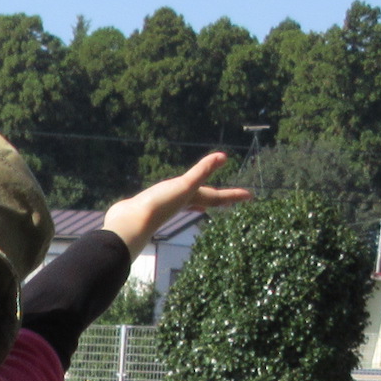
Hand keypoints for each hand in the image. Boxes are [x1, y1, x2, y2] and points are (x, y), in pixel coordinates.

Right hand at [102, 152, 250, 251]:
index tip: (251, 196)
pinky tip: (166, 197)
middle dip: (217, 199)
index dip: (234, 195)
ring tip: (201, 202)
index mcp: (191, 200)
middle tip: (228, 199)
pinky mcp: (149, 205)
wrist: (129, 223)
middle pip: (204, 200)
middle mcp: (181, 204)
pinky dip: (171, 197)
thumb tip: (224, 156)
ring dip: (195, 200)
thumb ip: (202, 171)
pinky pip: (166, 199)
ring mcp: (165, 205)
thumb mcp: (184, 185)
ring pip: (186, 201)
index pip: (218, 197)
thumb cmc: (159, 205)